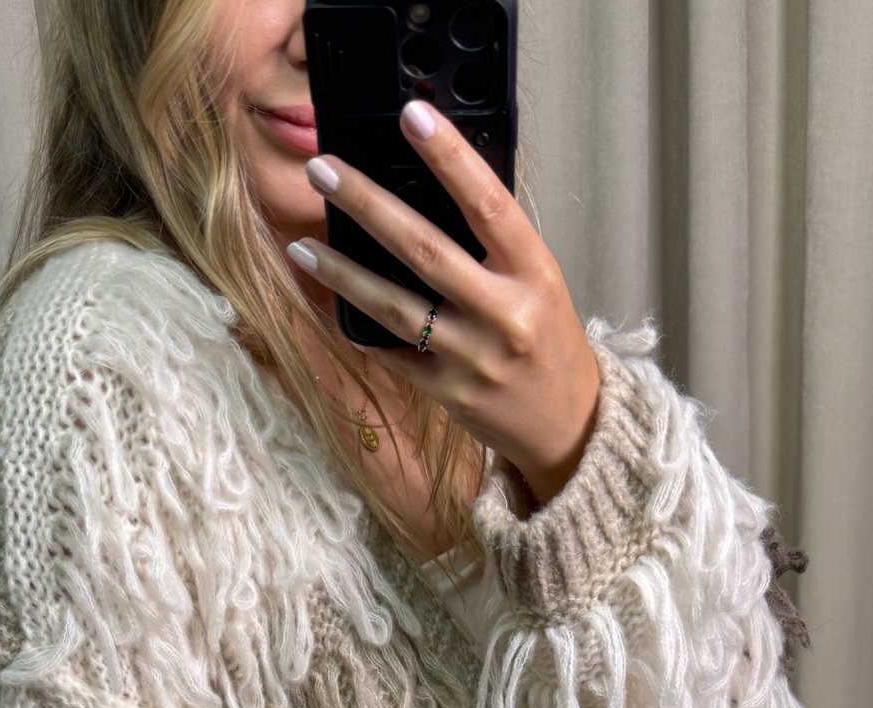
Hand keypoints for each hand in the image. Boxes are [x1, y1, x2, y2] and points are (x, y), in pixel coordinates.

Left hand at [285, 101, 600, 506]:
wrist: (569, 427)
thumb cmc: (550, 342)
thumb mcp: (540, 283)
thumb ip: (494, 246)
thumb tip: (432, 192)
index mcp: (534, 274)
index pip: (488, 204)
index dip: (450, 158)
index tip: (413, 116)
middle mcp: (503, 315)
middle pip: (424, 250)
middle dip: (367, 205)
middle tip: (323, 170)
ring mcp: (472, 358)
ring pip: (395, 307)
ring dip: (343, 273)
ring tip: (303, 244)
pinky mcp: (448, 393)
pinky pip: (393, 352)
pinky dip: (359, 326)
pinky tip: (328, 302)